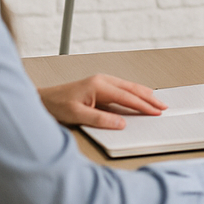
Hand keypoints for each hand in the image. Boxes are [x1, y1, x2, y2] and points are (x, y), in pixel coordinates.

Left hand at [38, 74, 166, 128]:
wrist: (41, 99)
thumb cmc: (56, 105)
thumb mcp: (77, 115)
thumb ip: (100, 119)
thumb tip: (121, 123)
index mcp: (99, 85)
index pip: (127, 96)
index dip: (143, 105)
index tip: (155, 111)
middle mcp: (103, 80)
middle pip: (132, 88)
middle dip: (149, 97)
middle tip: (163, 106)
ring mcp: (101, 81)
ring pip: (129, 86)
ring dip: (143, 94)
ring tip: (156, 101)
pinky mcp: (99, 86)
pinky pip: (122, 88)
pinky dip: (134, 93)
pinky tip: (138, 97)